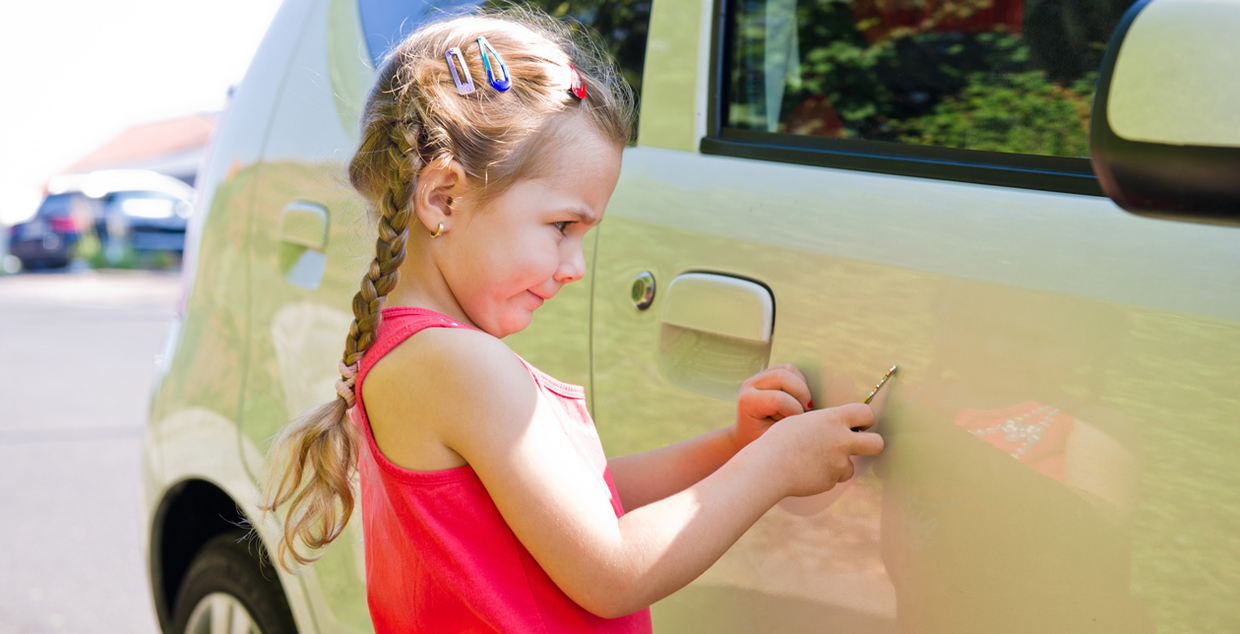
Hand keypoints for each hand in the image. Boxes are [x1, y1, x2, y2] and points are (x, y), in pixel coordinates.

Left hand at [733, 363, 813, 449]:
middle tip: (806, 411)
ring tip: (802, 405)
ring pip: (787, 369)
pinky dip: (799, 381)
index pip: (778, 399)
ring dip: (801, 387)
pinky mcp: (767, 373)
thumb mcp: (774, 439)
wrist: (748, 436)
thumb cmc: (762, 441)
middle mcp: (749, 385)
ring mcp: (757, 376)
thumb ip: (788, 426)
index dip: (795, 410)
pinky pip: (789, 369)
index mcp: (747, 402)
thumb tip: (809, 413)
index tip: (796, 423)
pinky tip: (798, 398)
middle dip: (801, 394)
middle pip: (782, 377)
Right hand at [768, 403, 883, 497]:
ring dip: (839, 466)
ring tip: (815, 462)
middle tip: (860, 445)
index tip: (859, 424)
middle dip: (872, 444)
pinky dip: (823, 476)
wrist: (768, 467)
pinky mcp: (831, 481)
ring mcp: (838, 463)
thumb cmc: (779, 441)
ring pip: (851, 467)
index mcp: (833, 419)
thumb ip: (823, 424)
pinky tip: (806, 471)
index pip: (865, 413)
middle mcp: (841, 440)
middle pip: (877, 443)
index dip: (865, 419)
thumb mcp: (801, 421)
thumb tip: (835, 428)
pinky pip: (833, 478)